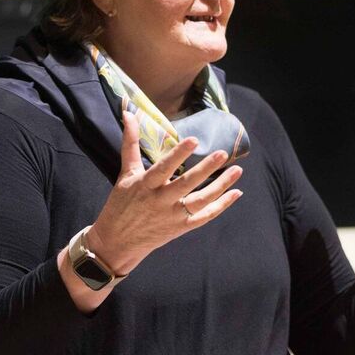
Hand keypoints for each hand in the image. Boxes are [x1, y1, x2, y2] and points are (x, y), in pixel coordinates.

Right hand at [87, 110, 242, 275]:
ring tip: (237, 170)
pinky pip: (205, 217)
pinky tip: (236, 193)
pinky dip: (221, 206)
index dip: (178, 155)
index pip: (163, 168)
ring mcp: (173, 216)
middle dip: (206, 169)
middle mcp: (160, 201)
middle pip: (186, 184)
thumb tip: (128, 113)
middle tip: (223, 154)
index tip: (193, 140)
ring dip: (221, 186)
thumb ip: (131, 143)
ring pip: (200, 201)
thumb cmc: (121, 203)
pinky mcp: (181, 227)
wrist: (117, 242)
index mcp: (145, 186)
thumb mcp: (125, 173)